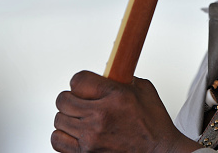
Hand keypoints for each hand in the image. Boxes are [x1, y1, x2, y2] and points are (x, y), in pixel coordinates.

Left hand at [51, 71, 201, 152]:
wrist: (159, 152)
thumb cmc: (154, 125)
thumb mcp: (144, 91)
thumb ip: (122, 79)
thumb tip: (107, 73)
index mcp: (116, 97)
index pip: (78, 80)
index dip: (80, 81)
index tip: (84, 84)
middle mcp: (101, 117)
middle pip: (64, 99)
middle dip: (72, 97)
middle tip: (81, 100)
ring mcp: (91, 138)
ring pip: (60, 119)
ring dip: (69, 116)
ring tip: (81, 117)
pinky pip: (58, 139)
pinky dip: (64, 135)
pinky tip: (77, 132)